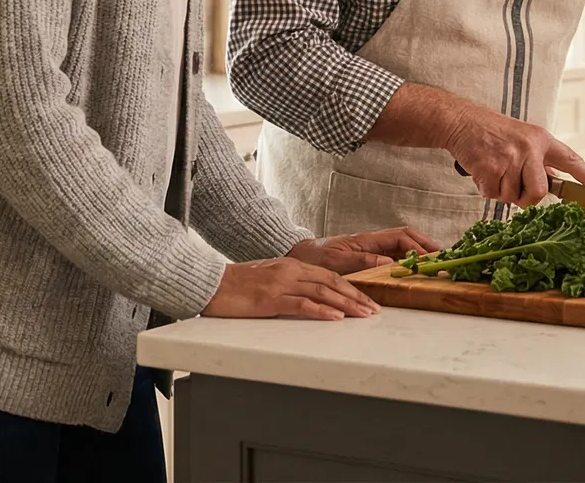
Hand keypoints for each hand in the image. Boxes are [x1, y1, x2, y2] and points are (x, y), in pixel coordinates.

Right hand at [201, 257, 378, 320]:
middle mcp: (290, 272)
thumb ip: (289, 284)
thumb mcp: (268, 278)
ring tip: (364, 315)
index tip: (366, 299)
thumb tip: (308, 297)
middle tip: (374, 309)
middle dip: (356, 296)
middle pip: (331, 282)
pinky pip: (301, 305)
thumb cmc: (236, 284)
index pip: (329, 275)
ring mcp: (280, 285)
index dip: (350, 287)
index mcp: (291, 266)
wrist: (210, 283)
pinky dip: (321, 311)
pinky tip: (335, 318)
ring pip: (322, 293)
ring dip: (346, 305)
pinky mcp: (270, 300)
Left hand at [288, 227, 442, 273]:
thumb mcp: (337, 261)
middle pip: (405, 237)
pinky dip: (407, 259)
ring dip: (418, 251)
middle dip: (425, 244)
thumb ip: (362, 261)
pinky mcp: (367, 257)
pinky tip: (414, 268)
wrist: (300, 257)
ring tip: (435, 261)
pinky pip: (392, 255)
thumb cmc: (316, 258)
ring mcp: (370, 249)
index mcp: (366, 239)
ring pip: (401, 246)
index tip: (431, 256)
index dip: (418, 245)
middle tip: (443, 255)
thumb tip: (390, 263)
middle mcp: (372, 242)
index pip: (400, 237)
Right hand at [443, 104, 584, 206]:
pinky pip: (493, 195)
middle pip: (540, 193)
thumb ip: (538, 158)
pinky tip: (482, 171)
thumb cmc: (491, 131)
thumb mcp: (522, 137)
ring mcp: (509, 158)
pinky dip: (486, 189)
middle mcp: (529, 148)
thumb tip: (551, 182)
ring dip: (501, 191)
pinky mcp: (490, 168)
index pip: (571, 159)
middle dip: (527, 198)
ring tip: (493, 170)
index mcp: (541, 139)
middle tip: (515, 188)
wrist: (461, 120)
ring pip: (513, 197)